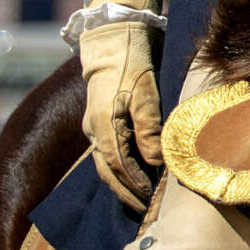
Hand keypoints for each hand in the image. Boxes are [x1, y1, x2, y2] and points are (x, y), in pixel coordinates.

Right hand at [79, 22, 163, 208]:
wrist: (114, 41)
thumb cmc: (133, 64)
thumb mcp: (146, 92)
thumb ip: (149, 127)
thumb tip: (155, 161)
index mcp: (104, 126)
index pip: (118, 165)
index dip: (134, 183)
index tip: (149, 197)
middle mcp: (95, 131)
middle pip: (108, 171)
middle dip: (125, 190)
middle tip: (144, 208)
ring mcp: (94, 127)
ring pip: (106, 164)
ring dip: (121, 182)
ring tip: (139, 197)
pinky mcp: (100, 122)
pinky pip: (107, 152)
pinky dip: (119, 167)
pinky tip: (132, 173)